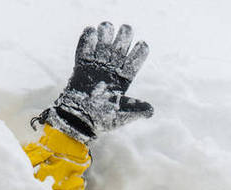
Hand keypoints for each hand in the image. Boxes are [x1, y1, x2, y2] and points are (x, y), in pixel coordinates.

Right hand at [32, 22, 152, 142]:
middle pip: (121, 46)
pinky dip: (88, 36)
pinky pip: (85, 46)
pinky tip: (91, 32)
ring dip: (106, 32)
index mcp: (124, 79)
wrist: (78, 119)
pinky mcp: (82, 64)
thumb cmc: (102, 119)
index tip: (141, 45)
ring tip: (106, 29)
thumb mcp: (122, 115)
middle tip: (125, 30)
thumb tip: (151, 110)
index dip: (140, 50)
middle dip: (124, 36)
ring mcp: (97, 65)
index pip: (135, 60)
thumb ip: (137, 110)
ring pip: (104, 41)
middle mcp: (111, 69)